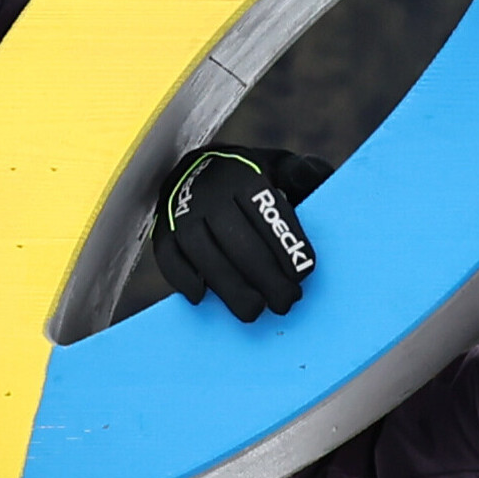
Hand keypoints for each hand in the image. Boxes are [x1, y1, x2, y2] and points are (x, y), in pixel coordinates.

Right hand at [152, 146, 323, 320]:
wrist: (197, 169)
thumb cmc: (250, 179)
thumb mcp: (279, 166)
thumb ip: (302, 174)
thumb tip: (316, 180)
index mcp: (243, 174)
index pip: (266, 213)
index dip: (286, 247)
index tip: (303, 275)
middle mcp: (209, 191)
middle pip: (237, 240)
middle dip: (265, 277)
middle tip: (286, 303)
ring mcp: (181, 211)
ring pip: (203, 254)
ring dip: (229, 287)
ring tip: (253, 311)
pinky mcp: (162, 230)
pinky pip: (168, 257)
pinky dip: (182, 279)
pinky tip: (203, 297)